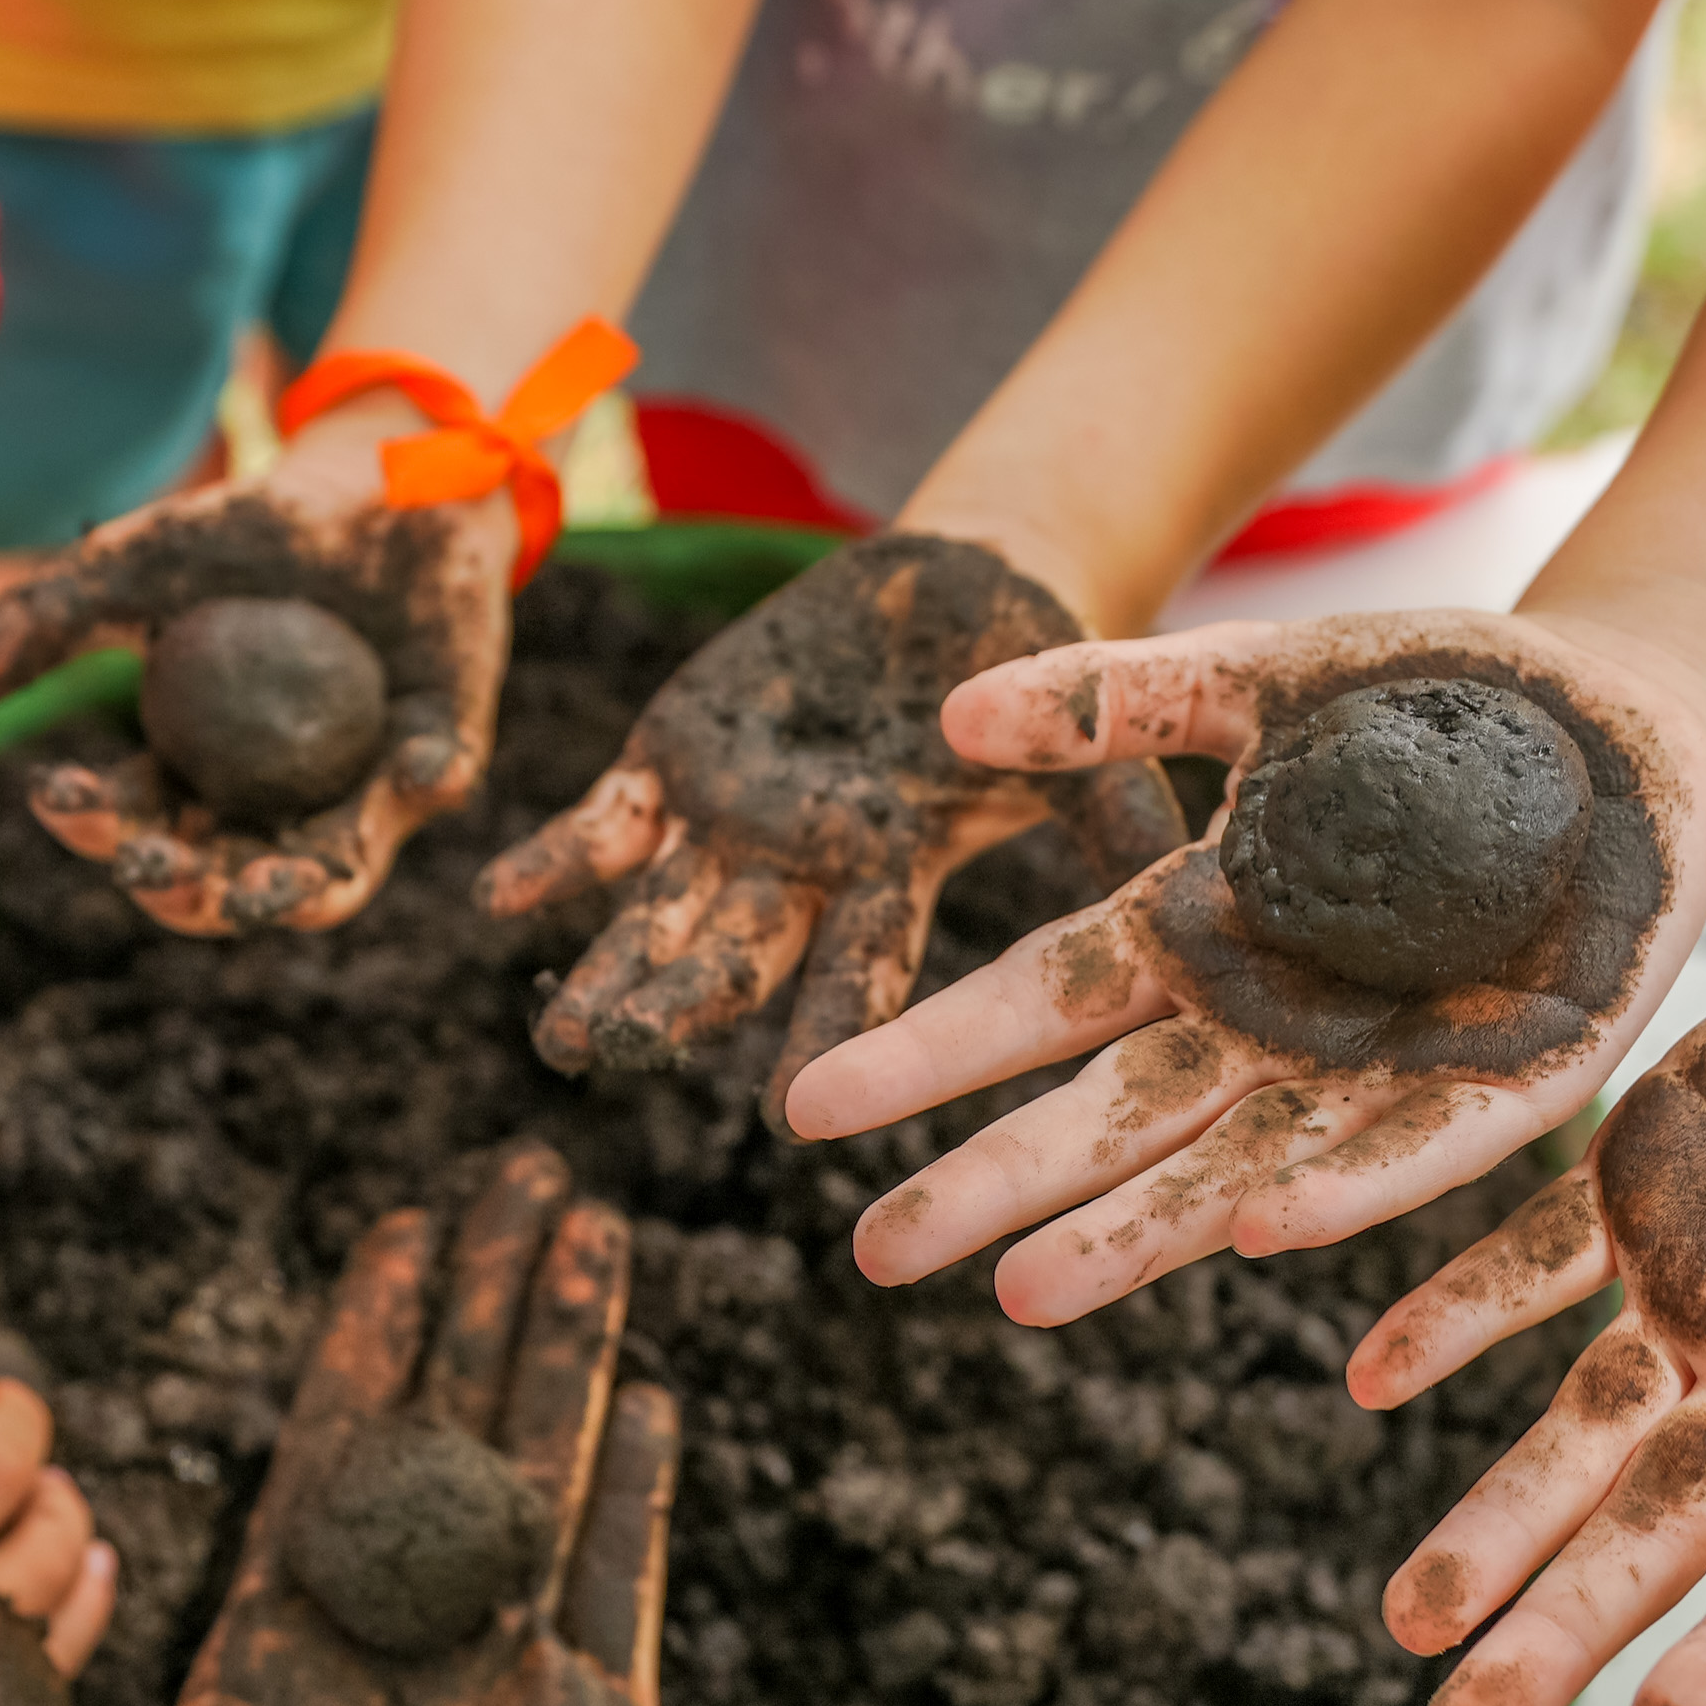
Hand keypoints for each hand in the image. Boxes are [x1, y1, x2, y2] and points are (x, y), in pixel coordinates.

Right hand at [0, 413, 517, 933]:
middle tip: (150, 866)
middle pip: (221, 881)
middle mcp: (274, 807)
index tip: (58, 794)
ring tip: (258, 893)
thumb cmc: (243, 531)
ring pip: (326, 878)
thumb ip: (35, 627)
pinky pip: (432, 788)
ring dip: (291, 897)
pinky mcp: (443, 756)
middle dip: (181, 893)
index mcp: (192, 780)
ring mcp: (361, 792)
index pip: (132, 828)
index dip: (92, 827)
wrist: (368, 482)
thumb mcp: (127, 571)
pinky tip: (402, 777)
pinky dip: (417, 786)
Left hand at [0, 1141, 675, 1705]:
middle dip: (488, 1303)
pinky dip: (633, 1493)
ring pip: (542, 1478)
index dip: (372, 1345)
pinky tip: (648, 1394)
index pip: (334, 1460)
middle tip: (518, 1173)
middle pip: (454, 1435)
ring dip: (568, 1351)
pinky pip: (612, 1593)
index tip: (396, 1235)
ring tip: (588, 1228)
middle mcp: (398, 1660)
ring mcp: (500, 1700)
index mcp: (278, 1666)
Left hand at [478, 534, 1187, 1117]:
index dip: (831, 1036)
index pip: (863, 973)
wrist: (963, 595)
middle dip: (674, 1008)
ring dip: (607, 970)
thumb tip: (1206, 886)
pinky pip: (602, 824)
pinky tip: (498, 905)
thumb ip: (1116, 812)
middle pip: (735, 957)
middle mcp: (806, 873)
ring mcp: (737, 822)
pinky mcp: (680, 762)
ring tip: (559, 1036)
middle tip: (610, 1062)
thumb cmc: (1043, 673)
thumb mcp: (1091, 745)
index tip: (788, 1111)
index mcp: (898, 878)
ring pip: (657, 913)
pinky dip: (554, 863)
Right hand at [783, 609, 1699, 1325]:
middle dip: (998, 1184)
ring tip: (1025, 1295)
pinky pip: (1415, 1154)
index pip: (1041, 1003)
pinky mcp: (1507, 1086)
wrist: (1633, 721)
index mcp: (1202, 934)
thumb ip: (1120, 697)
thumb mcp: (1261, 678)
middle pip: (1110, 1117)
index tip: (809, 1106)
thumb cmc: (1438, 703)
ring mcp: (1383, 1068)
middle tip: (877, 1255)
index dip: (930, 1056)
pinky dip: (1341, 1190)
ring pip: (1236, 1168)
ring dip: (1136, 1234)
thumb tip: (950, 714)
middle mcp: (1272, 1026)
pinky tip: (1263, 1229)